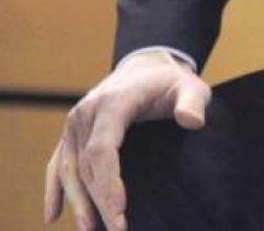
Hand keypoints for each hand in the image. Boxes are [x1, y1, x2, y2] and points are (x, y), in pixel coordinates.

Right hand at [43, 50, 211, 230]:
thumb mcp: (190, 86)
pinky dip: (53, 189)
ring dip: (77, 202)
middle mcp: (86, 114)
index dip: (108, 181)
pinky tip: (53, 215)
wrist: (146, 66)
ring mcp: (75, 125)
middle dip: (99, 201)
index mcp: (113, 103)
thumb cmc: (170, 81)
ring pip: (69, 169)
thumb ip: (192, 102)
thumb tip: (193, 121)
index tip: (120, 209)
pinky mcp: (71, 134)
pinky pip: (58, 164)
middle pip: (86, 165)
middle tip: (117, 230)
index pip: (103, 148)